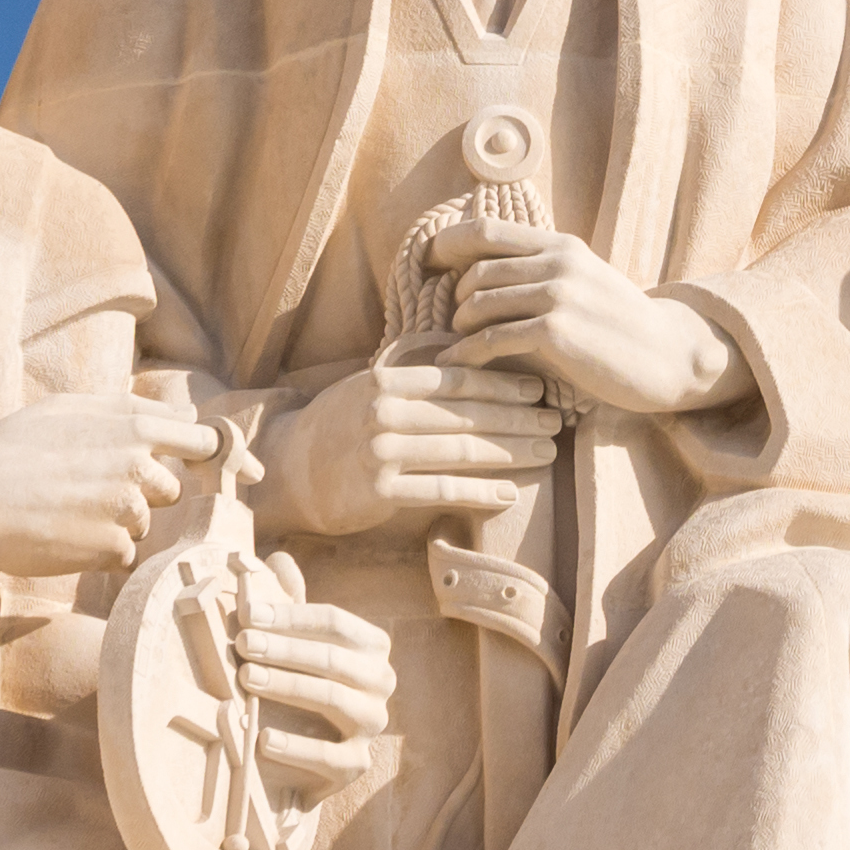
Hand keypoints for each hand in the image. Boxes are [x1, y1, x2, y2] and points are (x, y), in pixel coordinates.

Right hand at [0, 394, 222, 577]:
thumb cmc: (11, 450)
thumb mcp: (67, 409)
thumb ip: (131, 407)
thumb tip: (187, 411)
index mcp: (133, 428)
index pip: (201, 440)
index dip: (198, 453)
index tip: (185, 461)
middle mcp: (139, 468)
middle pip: (173, 488)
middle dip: (144, 492)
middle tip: (93, 490)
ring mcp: (127, 511)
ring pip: (145, 523)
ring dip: (118, 523)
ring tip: (70, 513)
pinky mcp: (111, 549)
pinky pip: (125, 554)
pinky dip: (101, 552)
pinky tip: (67, 537)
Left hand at [235, 580, 394, 808]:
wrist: (302, 761)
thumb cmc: (296, 689)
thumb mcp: (295, 645)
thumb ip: (289, 604)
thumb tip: (278, 561)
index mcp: (372, 648)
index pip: (336, 623)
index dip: (291, 616)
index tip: (247, 613)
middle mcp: (380, 683)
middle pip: (334, 658)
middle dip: (285, 648)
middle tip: (242, 643)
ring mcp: (372, 725)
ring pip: (334, 699)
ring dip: (288, 686)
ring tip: (246, 678)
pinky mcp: (355, 765)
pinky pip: (330, 756)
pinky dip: (296, 747)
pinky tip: (262, 738)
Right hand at [259, 361, 570, 541]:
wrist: (291, 470)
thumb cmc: (345, 423)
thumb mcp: (374, 386)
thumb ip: (419, 374)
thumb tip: (478, 356)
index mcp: (388, 380)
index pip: (459, 378)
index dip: (505, 383)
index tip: (542, 388)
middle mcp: (384, 412)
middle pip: (467, 414)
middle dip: (519, 418)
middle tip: (558, 421)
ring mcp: (380, 452)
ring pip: (461, 450)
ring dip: (511, 452)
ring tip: (548, 453)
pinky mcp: (379, 491)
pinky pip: (441, 490)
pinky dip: (480, 491)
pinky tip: (510, 492)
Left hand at [430, 228, 744, 418]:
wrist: (670, 357)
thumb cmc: (622, 328)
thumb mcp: (587, 283)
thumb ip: (545, 273)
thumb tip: (487, 280)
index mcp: (564, 246)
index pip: (487, 230)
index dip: (448, 244)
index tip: (428, 264)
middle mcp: (559, 263)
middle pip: (477, 271)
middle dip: (456, 300)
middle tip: (453, 323)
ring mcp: (559, 295)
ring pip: (480, 304)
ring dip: (461, 329)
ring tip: (458, 346)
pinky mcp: (557, 331)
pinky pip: (492, 339)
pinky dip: (468, 354)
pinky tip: (459, 366)